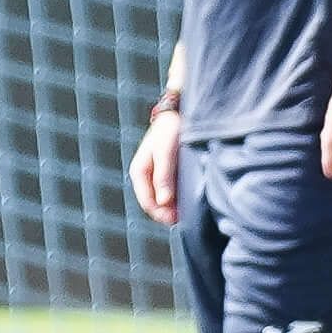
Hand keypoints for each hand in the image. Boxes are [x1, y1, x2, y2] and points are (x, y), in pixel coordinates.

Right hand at [127, 108, 181, 226]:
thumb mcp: (166, 153)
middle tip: (189, 216)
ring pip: (164, 201)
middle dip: (169, 212)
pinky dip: (180, 198)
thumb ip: (164, 176)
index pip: (148, 203)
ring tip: (192, 207)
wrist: (178, 114)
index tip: (180, 218)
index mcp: (139, 172)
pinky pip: (171, 193)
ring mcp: (156, 176)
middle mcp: (146, 177)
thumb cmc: (170, 131)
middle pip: (155, 205)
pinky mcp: (167, 174)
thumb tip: (163, 202)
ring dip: (176, 206)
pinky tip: (191, 197)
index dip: (162, 214)